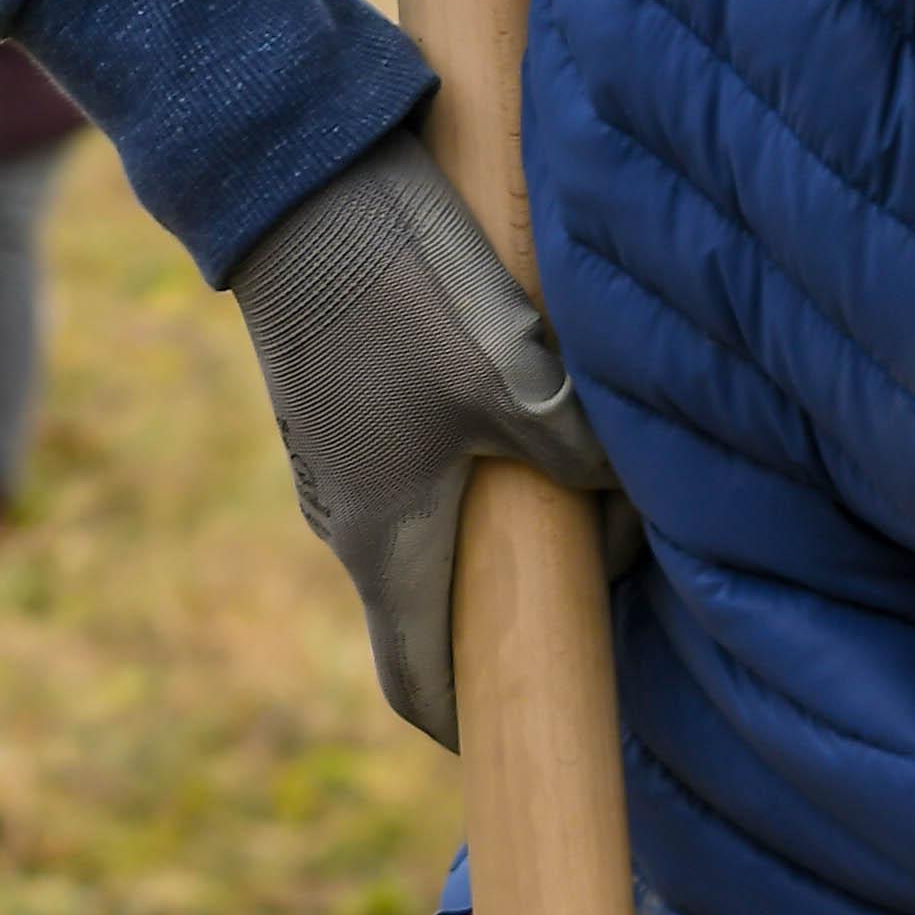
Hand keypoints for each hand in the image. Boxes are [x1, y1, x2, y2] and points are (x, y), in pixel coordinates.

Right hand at [227, 116, 614, 737]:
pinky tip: (517, 407)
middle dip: (516, 607)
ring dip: (496, 527)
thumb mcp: (517, 376)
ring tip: (578, 482)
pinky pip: (406, 465)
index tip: (532, 737)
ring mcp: (327, 460)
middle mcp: (343, 518)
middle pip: (437, 604)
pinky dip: (464, 468)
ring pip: (425, 526)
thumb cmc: (399, 286)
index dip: (477, 727)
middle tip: (600, 571)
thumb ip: (582, 456)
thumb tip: (627, 502)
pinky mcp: (329, 403)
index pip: (423, 685)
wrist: (287, 177)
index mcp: (384, 542)